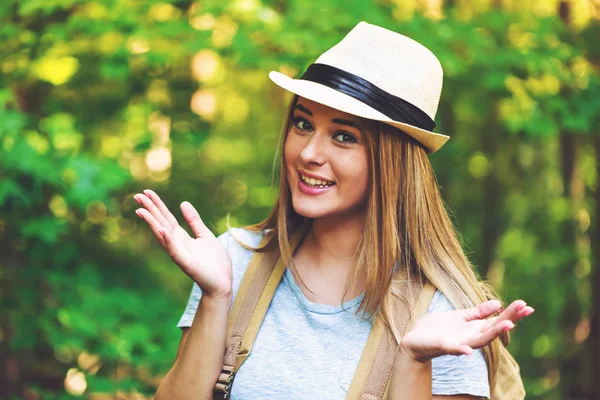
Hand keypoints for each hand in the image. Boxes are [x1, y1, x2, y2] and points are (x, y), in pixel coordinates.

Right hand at [133, 189, 232, 299]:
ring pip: (162, 235)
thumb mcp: (205, 235)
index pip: (166, 217)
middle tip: (137, 196)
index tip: (146, 192)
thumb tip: (183, 203)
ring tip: (141, 210)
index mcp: (181, 237)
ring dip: (152, 223)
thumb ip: (194, 221)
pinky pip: (174, 250)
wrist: (222, 283)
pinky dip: (168, 240)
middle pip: (160, 223)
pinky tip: (161, 229)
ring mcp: (179, 253)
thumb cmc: (214, 262)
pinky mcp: (185, 263)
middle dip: (150, 210)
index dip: (157, 204)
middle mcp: (176, 244)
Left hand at [399, 299, 533, 362]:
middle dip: (509, 319)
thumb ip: (478, 312)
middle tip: (525, 309)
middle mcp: (470, 337)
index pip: (497, 321)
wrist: (415, 340)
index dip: (512, 314)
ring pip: (479, 340)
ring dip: (493, 333)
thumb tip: (498, 303)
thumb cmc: (438, 328)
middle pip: (493, 329)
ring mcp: (458, 343)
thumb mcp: (460, 316)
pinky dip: (461, 350)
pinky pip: (453, 349)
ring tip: (508, 324)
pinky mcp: (442, 346)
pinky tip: (468, 351)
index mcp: (474, 328)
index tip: (527, 306)